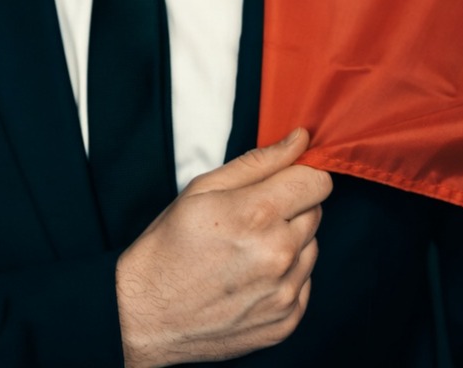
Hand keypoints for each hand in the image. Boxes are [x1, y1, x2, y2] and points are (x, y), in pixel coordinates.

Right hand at [115, 127, 332, 366]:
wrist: (145, 314)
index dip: (301, 175)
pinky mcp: (285, 322)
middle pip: (316, 212)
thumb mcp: (203, 189)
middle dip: (291, 207)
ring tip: (247, 249)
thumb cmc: (169, 245)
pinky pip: (304, 283)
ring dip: (290, 242)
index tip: (284, 179)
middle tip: (251, 217)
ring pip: (311, 247)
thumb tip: (299, 140)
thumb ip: (258, 162)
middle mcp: (278, 254)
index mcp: (258, 214)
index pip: (317, 182)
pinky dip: (285, 276)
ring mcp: (284, 293)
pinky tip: (251, 276)